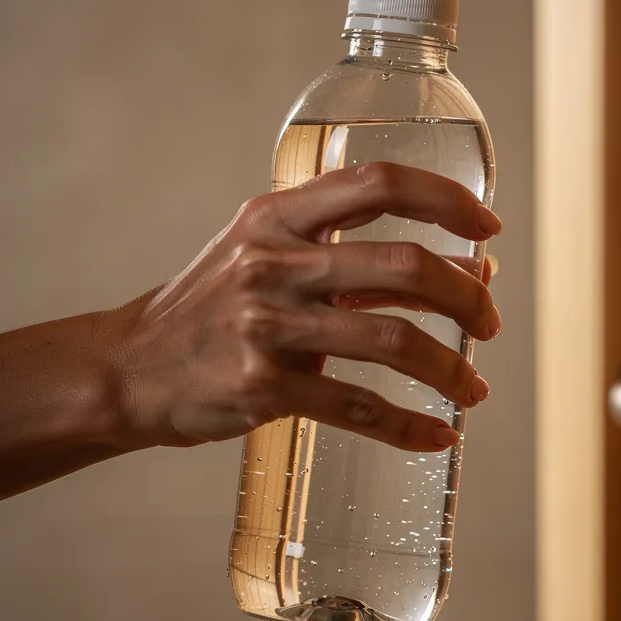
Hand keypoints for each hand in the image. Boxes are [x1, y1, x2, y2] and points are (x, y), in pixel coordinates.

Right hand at [103, 162, 501, 451]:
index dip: (445, 200)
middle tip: (492, 325)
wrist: (127, 370)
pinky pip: (357, 407)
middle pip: (404, 264)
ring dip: (449, 369)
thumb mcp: (276, 263)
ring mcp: (265, 323)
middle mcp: (273, 260)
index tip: (489, 230)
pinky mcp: (261, 386)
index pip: (378, 183)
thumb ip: (366, 262)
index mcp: (278, 216)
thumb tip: (475, 271)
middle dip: (466, 298)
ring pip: (392, 339)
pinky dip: (407, 427)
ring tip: (475, 390)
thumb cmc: (218, 310)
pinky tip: (436, 437)